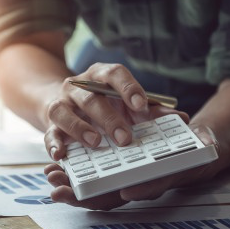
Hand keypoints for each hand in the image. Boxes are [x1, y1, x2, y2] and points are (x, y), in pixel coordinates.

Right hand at [44, 63, 187, 160]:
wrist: (65, 103)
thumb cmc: (104, 104)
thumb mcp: (126, 104)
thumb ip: (151, 110)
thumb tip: (181, 118)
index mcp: (99, 76)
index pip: (113, 74)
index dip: (127, 87)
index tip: (141, 106)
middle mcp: (77, 86)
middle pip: (91, 97)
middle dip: (109, 118)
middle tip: (125, 138)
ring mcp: (61, 103)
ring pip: (64, 111)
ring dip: (79, 127)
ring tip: (96, 143)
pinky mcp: (49, 123)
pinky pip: (48, 132)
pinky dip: (53, 143)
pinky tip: (61, 154)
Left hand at [45, 124, 220, 210]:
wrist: (192, 150)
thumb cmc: (195, 146)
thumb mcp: (202, 142)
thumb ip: (204, 142)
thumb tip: (209, 141)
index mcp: (162, 176)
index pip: (151, 185)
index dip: (139, 188)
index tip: (125, 189)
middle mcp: (141, 183)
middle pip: (112, 196)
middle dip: (84, 197)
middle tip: (59, 192)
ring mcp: (125, 180)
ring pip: (96, 190)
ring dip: (71, 187)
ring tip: (50, 177)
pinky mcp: (113, 173)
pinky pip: (91, 179)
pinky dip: (72, 176)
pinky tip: (54, 168)